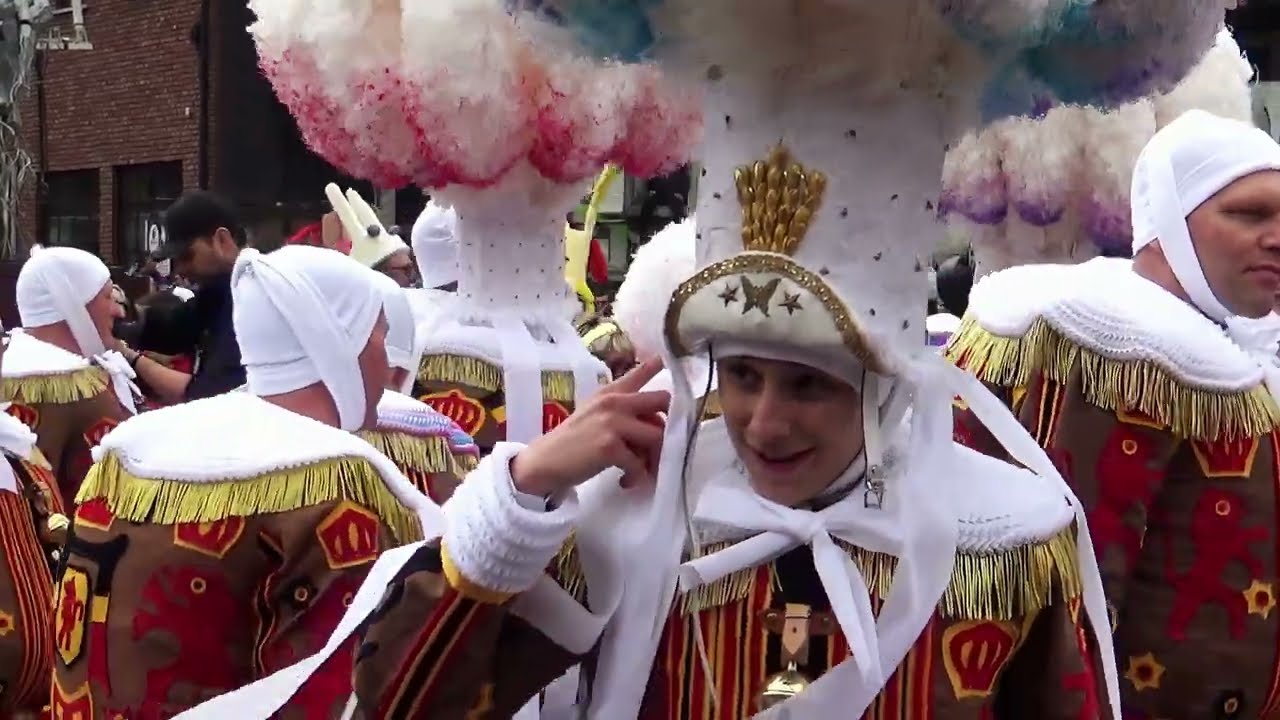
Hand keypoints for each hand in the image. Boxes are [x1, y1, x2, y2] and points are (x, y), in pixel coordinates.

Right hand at [511, 358, 669, 496]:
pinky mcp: (610, 446)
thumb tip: (654, 423)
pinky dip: (636, 477)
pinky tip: (625, 481)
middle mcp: (613, 402)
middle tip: (660, 446)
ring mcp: (612, 423)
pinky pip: (640, 463)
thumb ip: (621, 411)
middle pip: (661, 401)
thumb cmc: (572, 442)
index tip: (663, 360)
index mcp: (609, 393)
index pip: (638, 372)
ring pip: (657, 435)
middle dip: (669, 425)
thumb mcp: (594, 414)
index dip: (655, 365)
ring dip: (655, 458)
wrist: (543, 462)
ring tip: (641, 470)